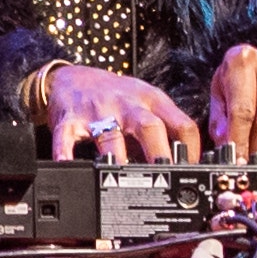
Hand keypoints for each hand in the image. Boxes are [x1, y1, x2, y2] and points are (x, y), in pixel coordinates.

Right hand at [35, 60, 204, 160]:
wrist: (72, 78)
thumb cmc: (114, 96)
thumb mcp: (144, 103)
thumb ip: (162, 131)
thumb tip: (181, 167)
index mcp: (151, 101)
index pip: (182, 123)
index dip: (191, 150)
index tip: (191, 172)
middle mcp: (127, 105)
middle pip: (149, 126)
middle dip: (159, 153)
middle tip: (164, 180)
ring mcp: (98, 112)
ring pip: (110, 133)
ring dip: (117, 155)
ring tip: (121, 177)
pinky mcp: (70, 119)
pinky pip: (67, 136)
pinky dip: (65, 152)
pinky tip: (66, 165)